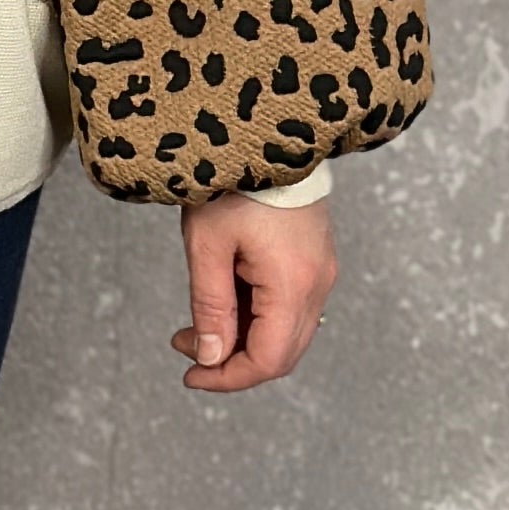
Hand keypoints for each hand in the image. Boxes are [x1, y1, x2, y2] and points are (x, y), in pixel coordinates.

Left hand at [171, 191, 336, 394]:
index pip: (267, 359)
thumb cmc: (232, 183)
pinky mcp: (315, 259)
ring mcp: (321, 271)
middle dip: (232, 362)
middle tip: (187, 348)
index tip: (190, 374)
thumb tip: (211, 358)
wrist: (267, 132)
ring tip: (196, 324)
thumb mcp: (207, 246)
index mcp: (293, 284)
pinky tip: (223, 301)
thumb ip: (211, 307)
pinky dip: (256, 317)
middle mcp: (317, 284)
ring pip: (286, 332)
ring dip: (242, 339)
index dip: (228, 377)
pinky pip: (290, 306)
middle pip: (282, 353)